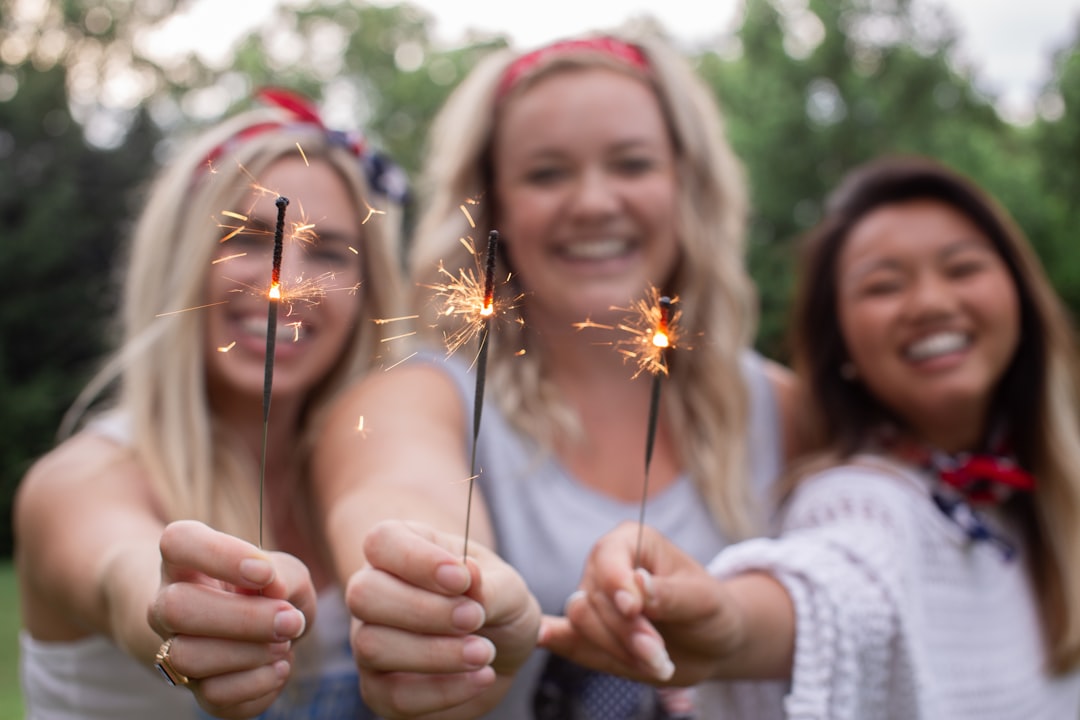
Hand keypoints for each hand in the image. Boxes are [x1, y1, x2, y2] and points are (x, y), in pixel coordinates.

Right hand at [147, 520, 315, 718]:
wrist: (257, 631)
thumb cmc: (267, 590)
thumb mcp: (284, 571)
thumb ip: (283, 574)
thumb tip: (273, 588)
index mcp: (185, 561)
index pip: (177, 542)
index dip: (220, 555)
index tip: (265, 572)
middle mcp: (166, 604)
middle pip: (176, 607)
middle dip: (243, 618)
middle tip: (289, 619)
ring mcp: (173, 650)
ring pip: (188, 657)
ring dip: (250, 653)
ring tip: (284, 643)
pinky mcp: (195, 689)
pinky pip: (212, 696)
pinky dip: (256, 683)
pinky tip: (280, 667)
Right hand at [348, 519, 540, 718]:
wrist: (502, 650)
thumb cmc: (496, 603)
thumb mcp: (506, 587)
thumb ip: (488, 583)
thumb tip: (469, 572)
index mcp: (400, 550)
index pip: (382, 542)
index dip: (417, 560)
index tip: (463, 579)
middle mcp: (374, 592)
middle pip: (364, 594)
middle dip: (424, 610)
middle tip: (475, 618)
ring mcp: (369, 641)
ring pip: (372, 646)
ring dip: (434, 653)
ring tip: (483, 653)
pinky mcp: (378, 689)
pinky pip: (392, 695)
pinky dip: (442, 691)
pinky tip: (480, 678)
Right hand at [539, 521, 743, 685]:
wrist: (709, 644)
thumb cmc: (710, 611)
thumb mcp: (703, 600)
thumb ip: (671, 594)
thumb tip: (638, 584)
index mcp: (631, 541)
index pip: (607, 557)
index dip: (616, 584)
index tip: (635, 609)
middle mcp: (605, 566)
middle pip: (593, 597)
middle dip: (626, 631)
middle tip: (659, 654)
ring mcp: (594, 600)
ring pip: (581, 622)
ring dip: (615, 648)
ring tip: (654, 663)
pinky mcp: (589, 633)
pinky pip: (565, 635)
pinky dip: (553, 637)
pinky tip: (542, 638)